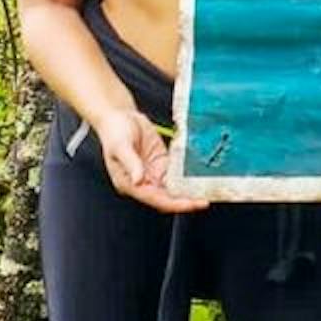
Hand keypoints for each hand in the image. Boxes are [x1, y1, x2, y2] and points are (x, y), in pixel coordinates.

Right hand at [90, 108, 208, 213]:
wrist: (119, 116)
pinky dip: (188, 175)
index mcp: (129, 184)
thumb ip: (131, 163)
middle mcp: (143, 182)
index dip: (174, 204)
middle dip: (186, 200)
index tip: (190, 204)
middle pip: (167, 197)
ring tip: (207, 190)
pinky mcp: (161, 162)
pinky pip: (176, 172)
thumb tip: (138, 180)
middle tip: (204, 200)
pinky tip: (200, 175)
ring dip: (189, 190)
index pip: (155, 199)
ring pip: (174, 187)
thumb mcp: (120, 146)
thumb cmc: (113, 131)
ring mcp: (153, 172)